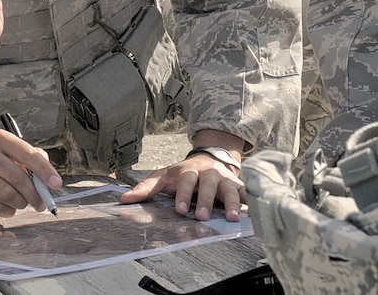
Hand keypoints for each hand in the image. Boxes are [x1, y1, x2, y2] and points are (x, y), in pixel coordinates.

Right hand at [0, 131, 61, 216]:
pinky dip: (8, 210)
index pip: (27, 154)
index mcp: (0, 139)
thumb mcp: (17, 153)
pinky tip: (11, 207)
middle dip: (34, 193)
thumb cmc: (0, 162)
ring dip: (21, 202)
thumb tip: (49, 181)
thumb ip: (36, 161)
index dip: (45, 170)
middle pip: (17, 177)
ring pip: (6, 194)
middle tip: (41, 202)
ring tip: (24, 202)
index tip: (56, 183)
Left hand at [121, 135, 243, 220]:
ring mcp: (225, 179)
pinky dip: (250, 201)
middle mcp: (208, 173)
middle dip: (205, 200)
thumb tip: (124, 200)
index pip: (186, 182)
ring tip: (231, 218)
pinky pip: (246, 192)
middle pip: (208, 184)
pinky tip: (252, 213)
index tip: (180, 210)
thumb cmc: (183, 173)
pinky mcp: (238, 185)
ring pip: (230, 188)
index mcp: (189, 171)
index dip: (183, 195)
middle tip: (202, 216)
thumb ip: (145, 188)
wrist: (209, 158)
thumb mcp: (163, 176)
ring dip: (230, 203)